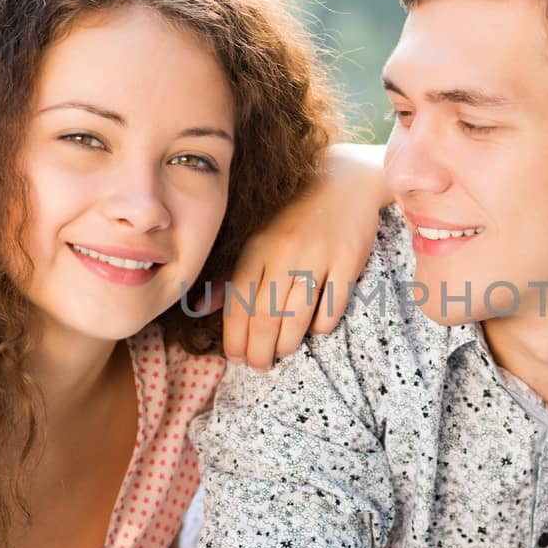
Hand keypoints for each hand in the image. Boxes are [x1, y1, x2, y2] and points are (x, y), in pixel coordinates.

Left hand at [222, 143, 387, 369]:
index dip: (234, 338)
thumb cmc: (294, 214)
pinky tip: (314, 329)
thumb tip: (199, 307)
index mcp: (256, 247)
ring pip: (297, 317)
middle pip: (265, 317)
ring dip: (287, 344)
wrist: (345, 181)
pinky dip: (321, 326)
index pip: (238, 303)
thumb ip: (229, 274)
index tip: (235, 358)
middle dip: (259, 350)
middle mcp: (283, 253)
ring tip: (282, 352)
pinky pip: (332, 306)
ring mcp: (318, 257)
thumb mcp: (256, 237)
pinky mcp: (348, 261)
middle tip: (260, 365)